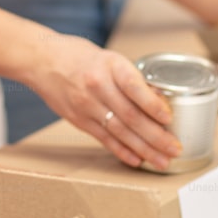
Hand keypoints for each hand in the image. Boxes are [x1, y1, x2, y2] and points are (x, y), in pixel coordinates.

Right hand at [29, 35, 180, 170]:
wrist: (42, 60)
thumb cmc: (81, 56)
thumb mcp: (110, 58)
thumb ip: (132, 79)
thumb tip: (160, 100)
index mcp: (110, 65)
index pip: (134, 86)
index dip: (153, 104)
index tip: (169, 118)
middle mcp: (98, 86)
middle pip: (130, 115)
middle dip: (156, 136)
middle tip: (175, 148)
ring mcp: (86, 105)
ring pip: (120, 131)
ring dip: (144, 149)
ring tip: (162, 161)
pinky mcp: (79, 120)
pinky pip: (104, 139)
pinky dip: (122, 151)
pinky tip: (137, 160)